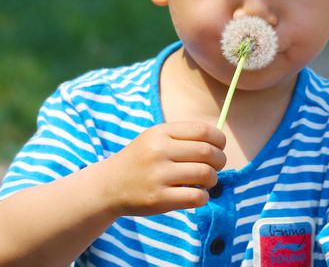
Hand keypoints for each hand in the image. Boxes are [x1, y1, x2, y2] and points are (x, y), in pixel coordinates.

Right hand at [101, 122, 226, 216]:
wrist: (109, 186)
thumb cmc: (140, 160)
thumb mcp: (155, 139)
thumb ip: (183, 137)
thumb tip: (219, 143)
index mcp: (161, 133)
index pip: (203, 130)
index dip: (219, 140)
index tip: (219, 147)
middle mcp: (159, 151)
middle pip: (207, 152)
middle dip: (220, 160)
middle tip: (216, 167)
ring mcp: (158, 176)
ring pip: (205, 174)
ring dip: (213, 179)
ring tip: (206, 182)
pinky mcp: (159, 199)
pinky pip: (196, 197)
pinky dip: (204, 197)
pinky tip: (197, 195)